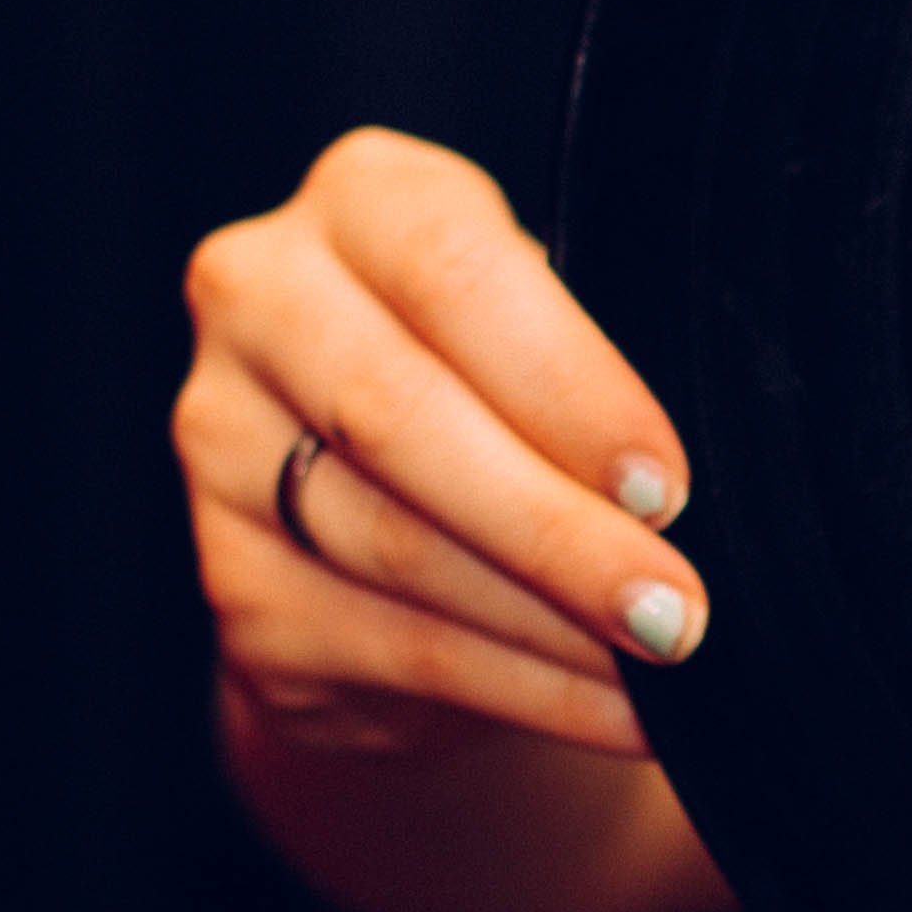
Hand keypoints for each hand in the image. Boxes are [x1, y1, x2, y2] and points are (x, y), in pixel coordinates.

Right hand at [175, 127, 711, 759]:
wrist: (406, 504)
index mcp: (360, 201)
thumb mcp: (558, 327)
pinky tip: (616, 711)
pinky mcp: (238, 587)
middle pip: (398, 420)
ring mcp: (223, 451)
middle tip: (676, 607)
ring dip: (550, 625)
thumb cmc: (521, 383)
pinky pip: (393, 649)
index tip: (665, 483)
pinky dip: (524, 690)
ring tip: (663, 666)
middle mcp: (261, 305)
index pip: (450, 272)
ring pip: (395, 549)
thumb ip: (593, 361)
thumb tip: (688, 485)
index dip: (564, 383)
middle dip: (556, 530)